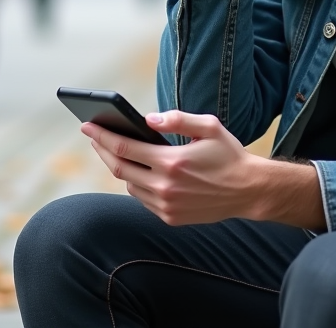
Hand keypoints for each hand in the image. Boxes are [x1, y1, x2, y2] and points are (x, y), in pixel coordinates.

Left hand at [82, 110, 266, 225]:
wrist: (249, 191)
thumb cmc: (229, 155)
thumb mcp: (208, 127)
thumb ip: (177, 119)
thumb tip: (148, 118)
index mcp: (171, 161)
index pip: (124, 147)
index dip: (102, 136)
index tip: (87, 126)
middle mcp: (165, 187)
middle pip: (119, 168)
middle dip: (102, 149)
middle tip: (94, 136)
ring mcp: (166, 205)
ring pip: (129, 185)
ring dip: (120, 167)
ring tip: (116, 151)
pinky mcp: (170, 217)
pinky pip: (143, 199)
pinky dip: (136, 183)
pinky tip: (138, 171)